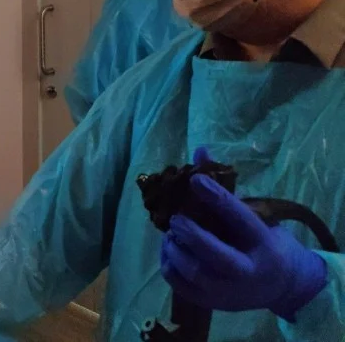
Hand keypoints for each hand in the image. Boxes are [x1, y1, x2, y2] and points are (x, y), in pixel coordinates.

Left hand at [160, 158, 326, 319]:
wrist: (283, 286)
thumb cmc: (266, 242)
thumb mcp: (258, 216)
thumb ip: (227, 189)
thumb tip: (200, 150)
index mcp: (264, 244)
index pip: (239, 217)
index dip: (216, 196)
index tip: (195, 179)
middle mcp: (248, 271)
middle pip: (214, 255)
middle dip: (191, 234)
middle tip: (177, 219)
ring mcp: (229, 291)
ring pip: (193, 272)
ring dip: (175, 248)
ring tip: (172, 233)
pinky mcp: (211, 303)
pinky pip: (180, 284)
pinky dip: (169, 264)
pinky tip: (171, 249)